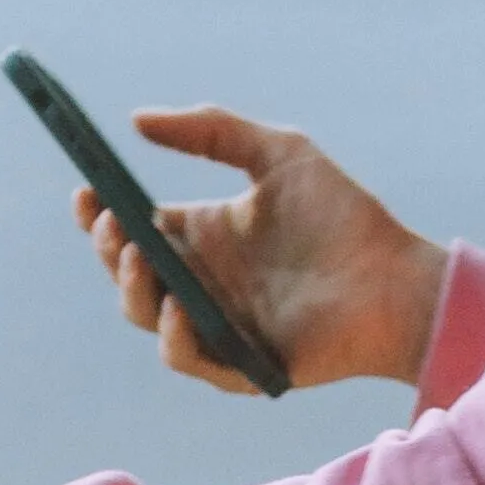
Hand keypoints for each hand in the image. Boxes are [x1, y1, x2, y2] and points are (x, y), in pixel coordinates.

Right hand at [89, 111, 448, 396]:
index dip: (101, 212)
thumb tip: (137, 119)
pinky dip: (173, 336)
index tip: (87, 189)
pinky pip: (189, 358)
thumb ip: (212, 129)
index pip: (132, 226)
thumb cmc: (343, 215)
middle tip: (114, 221)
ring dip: (132, 287)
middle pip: (127, 271)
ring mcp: (215, 324)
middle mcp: (200, 280)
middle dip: (109, 246)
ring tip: (142, 253)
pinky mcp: (239, 365)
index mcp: (202, 233)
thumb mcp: (279, 153)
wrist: (397, 278)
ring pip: (145, 314)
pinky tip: (178, 307)